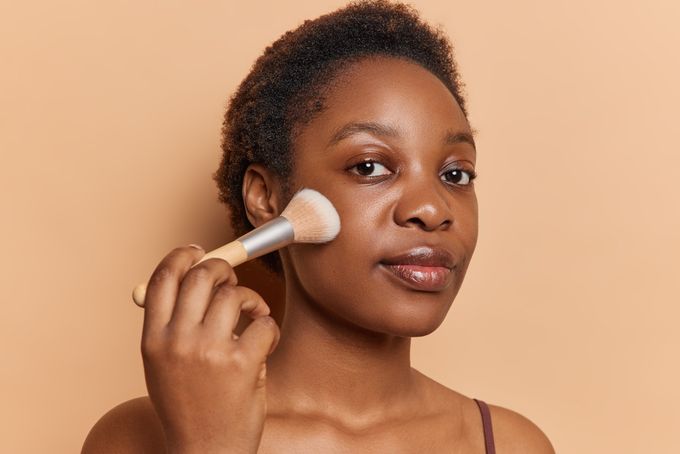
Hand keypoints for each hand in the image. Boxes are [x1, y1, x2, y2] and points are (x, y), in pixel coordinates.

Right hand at [140, 245, 279, 453]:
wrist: (205, 451)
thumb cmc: (189, 406)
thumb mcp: (162, 366)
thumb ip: (171, 326)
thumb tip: (191, 279)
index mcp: (153, 339)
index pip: (164, 278)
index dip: (182, 256)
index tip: (198, 250)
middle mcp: (177, 341)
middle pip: (202, 276)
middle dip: (223, 269)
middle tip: (232, 279)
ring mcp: (209, 351)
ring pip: (235, 295)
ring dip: (250, 299)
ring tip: (253, 315)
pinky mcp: (241, 363)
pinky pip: (264, 323)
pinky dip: (270, 328)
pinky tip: (265, 343)